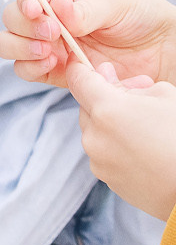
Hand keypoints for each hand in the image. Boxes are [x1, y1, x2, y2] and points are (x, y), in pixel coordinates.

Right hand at [0, 0, 175, 88]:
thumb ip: (89, 8)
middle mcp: (47, 14)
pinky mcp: (52, 68)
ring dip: (19, 47)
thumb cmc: (142, 13)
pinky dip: (30, 67)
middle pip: (11, 16)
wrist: (162, 49)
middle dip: (25, 26)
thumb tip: (62, 12)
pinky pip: (24, 70)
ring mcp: (47, 42)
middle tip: (53, 34)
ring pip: (7, 43)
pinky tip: (51, 64)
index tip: (36, 10)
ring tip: (48, 51)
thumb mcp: (120, 0)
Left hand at [61, 59, 175, 222]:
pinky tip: (145, 152)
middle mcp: (94, 136)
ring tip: (146, 130)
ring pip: (96, 132)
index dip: (80, 69)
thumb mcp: (166, 97)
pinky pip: (105, 154)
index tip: (83, 64)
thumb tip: (108, 78)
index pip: (78, 80)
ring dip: (112, 126)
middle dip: (107, 101)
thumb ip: (133, 85)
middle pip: (88, 108)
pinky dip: (117, 148)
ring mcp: (98, 161)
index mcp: (107, 110)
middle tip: (137, 100)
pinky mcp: (107, 180)